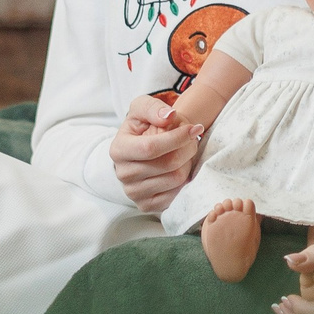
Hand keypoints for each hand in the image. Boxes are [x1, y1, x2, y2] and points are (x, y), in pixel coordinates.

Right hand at [109, 96, 201, 212]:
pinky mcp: (146, 205)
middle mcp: (123, 174)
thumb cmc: (142, 127)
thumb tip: (169, 116)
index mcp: (118, 150)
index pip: (151, 148)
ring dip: (188, 163)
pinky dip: (184, 180)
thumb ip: (153, 108)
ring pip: (175, 179)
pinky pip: (176, 195)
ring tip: (186, 152)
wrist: (141, 149)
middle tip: (193, 139)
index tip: (194, 128)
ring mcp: (133, 193)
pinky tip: (181, 167)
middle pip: (167, 164)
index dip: (177, 138)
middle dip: (187, 148)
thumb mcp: (142, 108)